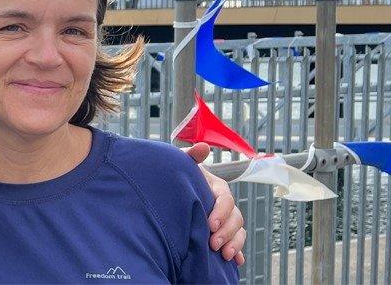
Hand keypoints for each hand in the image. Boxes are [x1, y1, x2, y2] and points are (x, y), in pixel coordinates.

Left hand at [182, 142, 245, 265]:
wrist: (172, 188)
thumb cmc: (178, 176)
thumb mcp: (181, 164)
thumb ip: (191, 156)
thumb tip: (203, 147)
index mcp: (217, 188)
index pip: (226, 199)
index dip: (221, 212)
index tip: (210, 224)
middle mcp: (224, 204)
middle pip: (235, 218)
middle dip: (227, 232)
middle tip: (213, 244)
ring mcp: (225, 218)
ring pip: (238, 231)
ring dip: (234, 244)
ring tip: (223, 255)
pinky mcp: (222, 232)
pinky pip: (235, 242)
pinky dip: (237, 252)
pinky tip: (235, 263)